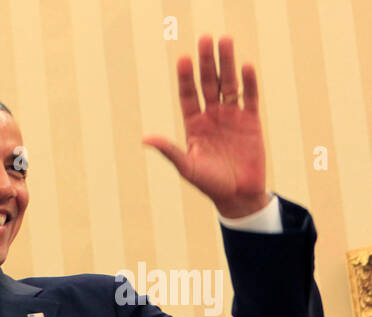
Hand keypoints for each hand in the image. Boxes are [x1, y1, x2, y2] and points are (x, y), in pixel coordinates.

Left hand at [143, 35, 268, 218]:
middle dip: (206, 62)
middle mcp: (212, 116)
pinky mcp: (252, 121)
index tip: (182, 59)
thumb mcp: (187, 167)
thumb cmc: (209, 183)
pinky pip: (250, 98)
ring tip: (225, 40)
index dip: (186, 78)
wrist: (237, 195)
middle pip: (209, 83)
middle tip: (205, 39)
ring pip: (229, 84)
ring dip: (227, 63)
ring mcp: (232, 116)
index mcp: (194, 125)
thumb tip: (146, 139)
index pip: (188, 95)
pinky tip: (245, 66)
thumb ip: (170, 151)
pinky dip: (249, 83)